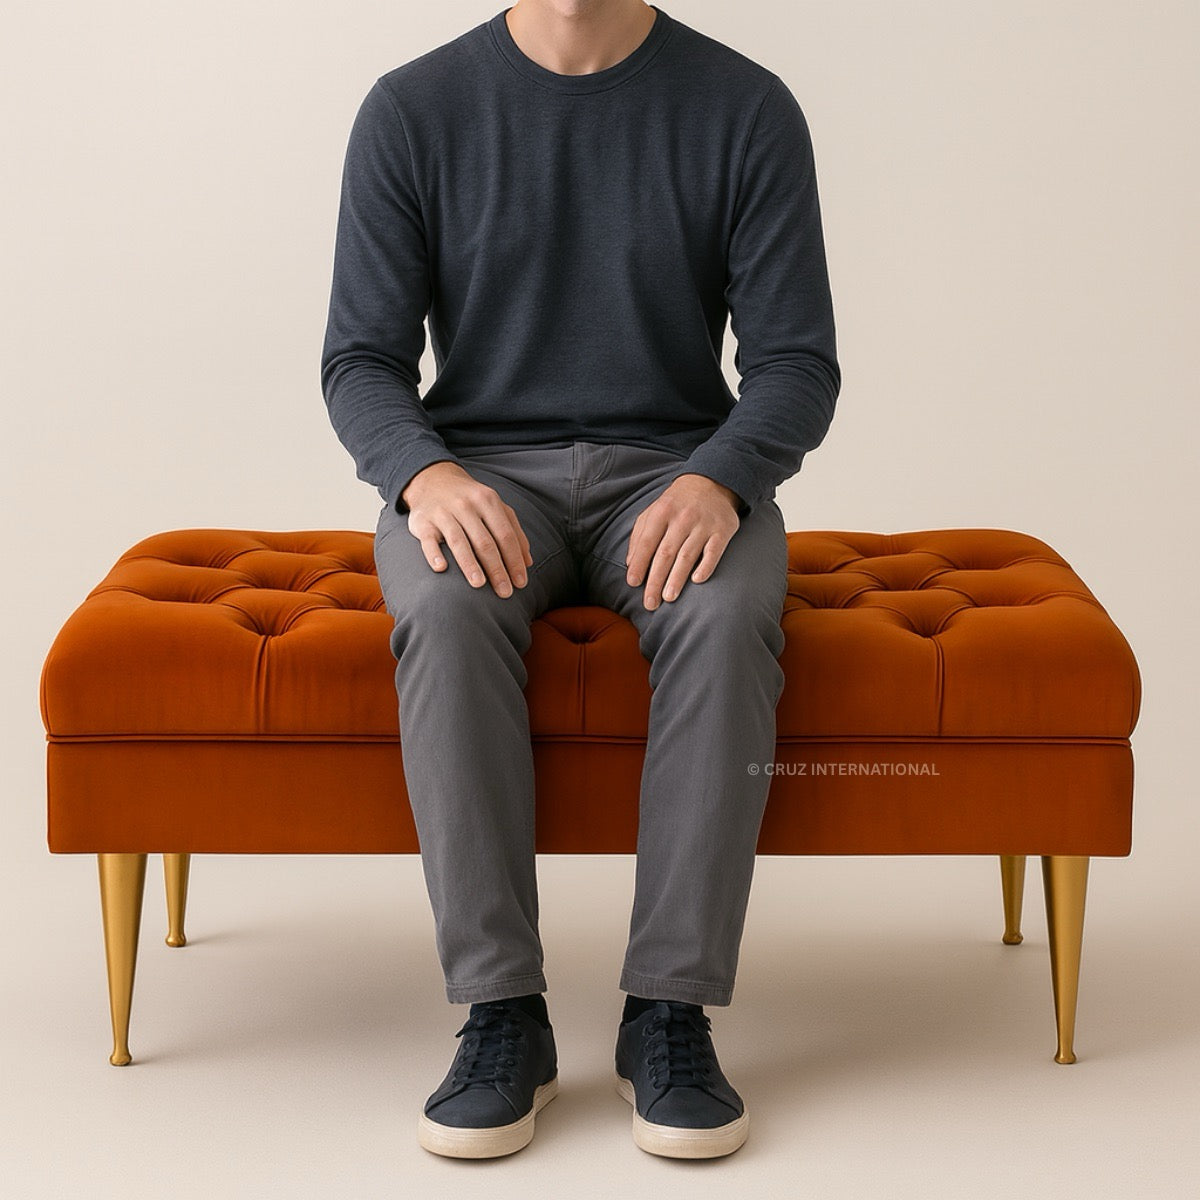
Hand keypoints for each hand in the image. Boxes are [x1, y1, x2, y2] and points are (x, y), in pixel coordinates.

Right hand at [401, 462, 532, 597]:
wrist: (432, 479)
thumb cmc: (471, 500)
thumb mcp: (494, 507)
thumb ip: (513, 531)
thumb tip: (528, 562)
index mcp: (488, 501)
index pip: (505, 535)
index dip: (514, 560)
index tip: (521, 583)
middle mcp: (466, 505)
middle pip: (485, 541)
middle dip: (497, 569)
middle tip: (505, 592)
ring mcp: (443, 512)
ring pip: (458, 541)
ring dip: (469, 564)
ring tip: (479, 584)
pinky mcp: (422, 522)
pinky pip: (428, 540)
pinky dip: (434, 554)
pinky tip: (441, 568)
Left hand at [624, 473, 741, 610]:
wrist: (712, 482)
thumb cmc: (676, 504)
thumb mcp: (654, 512)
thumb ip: (640, 536)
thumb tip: (629, 564)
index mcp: (661, 513)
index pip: (647, 542)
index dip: (639, 564)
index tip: (633, 583)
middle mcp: (682, 518)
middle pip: (665, 554)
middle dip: (656, 580)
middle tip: (650, 602)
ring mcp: (703, 524)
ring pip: (687, 555)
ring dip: (677, 578)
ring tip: (668, 597)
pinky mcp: (722, 530)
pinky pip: (713, 551)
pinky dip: (706, 566)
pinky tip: (697, 580)